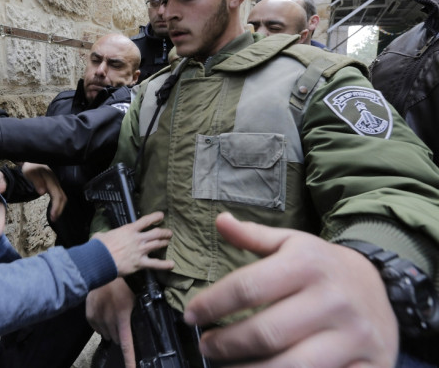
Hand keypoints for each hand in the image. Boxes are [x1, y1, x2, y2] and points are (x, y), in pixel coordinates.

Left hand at [21, 162, 66, 220]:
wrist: (32, 160)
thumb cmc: (30, 166)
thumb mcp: (29, 172)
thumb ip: (36, 181)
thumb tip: (43, 192)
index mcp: (50, 180)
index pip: (57, 195)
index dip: (56, 206)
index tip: (53, 216)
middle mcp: (55, 182)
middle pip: (62, 197)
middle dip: (59, 209)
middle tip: (54, 219)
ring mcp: (56, 184)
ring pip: (62, 197)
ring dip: (60, 208)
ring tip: (54, 217)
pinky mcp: (54, 185)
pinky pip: (59, 196)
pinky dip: (58, 204)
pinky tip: (54, 209)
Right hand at [86, 278, 136, 367]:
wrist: (106, 266)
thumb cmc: (125, 282)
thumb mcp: (135, 297)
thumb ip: (136, 313)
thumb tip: (140, 327)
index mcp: (122, 314)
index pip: (126, 343)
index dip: (129, 360)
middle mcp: (108, 317)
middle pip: (117, 338)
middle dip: (121, 334)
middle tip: (124, 322)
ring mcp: (97, 315)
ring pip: (106, 334)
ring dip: (111, 329)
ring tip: (115, 316)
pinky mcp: (89, 312)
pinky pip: (96, 327)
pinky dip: (101, 325)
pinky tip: (105, 316)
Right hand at [93, 211, 173, 276]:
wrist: (100, 260)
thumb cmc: (99, 247)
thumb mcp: (102, 235)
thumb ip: (106, 234)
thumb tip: (101, 236)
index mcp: (129, 230)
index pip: (145, 221)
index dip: (155, 217)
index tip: (161, 216)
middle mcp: (138, 239)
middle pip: (156, 233)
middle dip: (164, 232)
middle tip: (169, 233)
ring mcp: (140, 251)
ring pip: (157, 245)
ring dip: (164, 243)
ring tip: (168, 242)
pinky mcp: (140, 263)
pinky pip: (155, 264)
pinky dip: (165, 264)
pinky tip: (172, 264)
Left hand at [184, 212, 398, 366]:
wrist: (383, 288)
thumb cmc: (322, 267)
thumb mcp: (292, 243)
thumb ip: (253, 236)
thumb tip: (220, 221)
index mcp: (308, 265)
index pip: (248, 288)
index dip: (212, 304)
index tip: (190, 315)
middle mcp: (333, 301)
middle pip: (266, 332)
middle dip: (226, 344)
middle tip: (206, 346)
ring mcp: (354, 337)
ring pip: (293, 367)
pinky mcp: (371, 365)